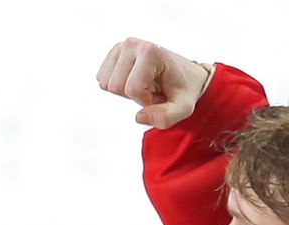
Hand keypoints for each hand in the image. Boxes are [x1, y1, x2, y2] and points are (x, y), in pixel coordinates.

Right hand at [96, 37, 213, 127]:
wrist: (186, 74)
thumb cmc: (183, 90)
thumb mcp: (182, 108)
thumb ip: (165, 117)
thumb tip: (138, 117)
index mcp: (150, 52)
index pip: (132, 89)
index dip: (144, 100)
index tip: (159, 94)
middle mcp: (132, 44)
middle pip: (115, 86)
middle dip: (133, 96)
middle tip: (151, 90)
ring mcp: (121, 47)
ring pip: (106, 84)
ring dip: (124, 92)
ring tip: (144, 85)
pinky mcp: (114, 53)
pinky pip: (102, 80)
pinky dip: (118, 86)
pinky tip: (134, 80)